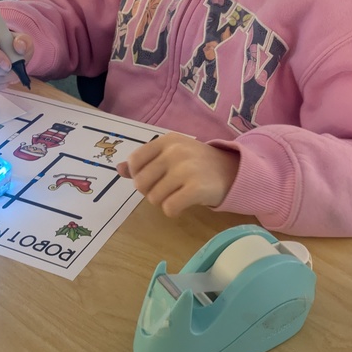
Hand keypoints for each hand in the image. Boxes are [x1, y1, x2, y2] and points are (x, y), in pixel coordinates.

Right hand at [0, 20, 33, 92]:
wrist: (6, 51)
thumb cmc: (12, 43)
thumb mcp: (21, 38)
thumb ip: (23, 40)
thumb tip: (19, 47)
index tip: (8, 65)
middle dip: (1, 72)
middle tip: (15, 72)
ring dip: (2, 80)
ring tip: (13, 76)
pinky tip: (5, 81)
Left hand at [117, 133, 238, 217]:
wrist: (233, 171)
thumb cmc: (198, 163)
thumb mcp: (172, 154)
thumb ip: (145, 161)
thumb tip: (119, 169)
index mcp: (167, 141)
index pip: (135, 161)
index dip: (138, 175)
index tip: (153, 178)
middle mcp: (175, 152)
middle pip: (141, 183)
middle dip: (150, 192)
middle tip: (167, 189)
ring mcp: (186, 169)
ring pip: (154, 198)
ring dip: (163, 202)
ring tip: (178, 194)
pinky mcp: (196, 188)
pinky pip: (169, 208)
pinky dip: (173, 211)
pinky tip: (183, 204)